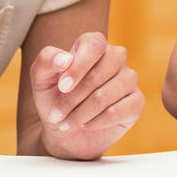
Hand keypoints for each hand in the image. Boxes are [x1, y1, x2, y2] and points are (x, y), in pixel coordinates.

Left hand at [31, 31, 143, 159]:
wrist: (65, 131)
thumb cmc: (53, 98)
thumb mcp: (40, 78)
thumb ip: (46, 60)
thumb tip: (64, 59)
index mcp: (94, 44)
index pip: (94, 45)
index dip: (77, 67)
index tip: (62, 87)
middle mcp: (116, 57)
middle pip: (98, 74)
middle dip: (72, 98)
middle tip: (57, 113)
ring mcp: (129, 79)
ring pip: (105, 96)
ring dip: (80, 114)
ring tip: (67, 122)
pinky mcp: (136, 102)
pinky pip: (117, 112)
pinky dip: (96, 122)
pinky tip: (86, 124)